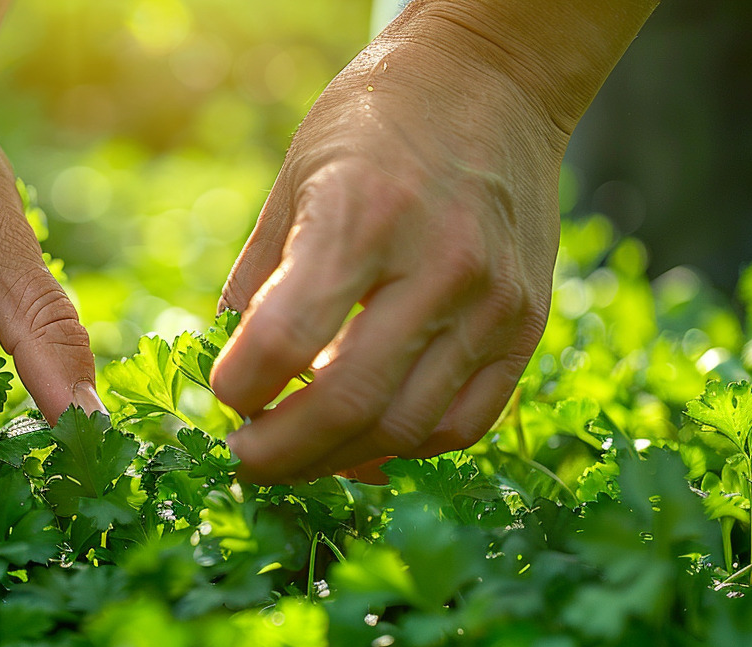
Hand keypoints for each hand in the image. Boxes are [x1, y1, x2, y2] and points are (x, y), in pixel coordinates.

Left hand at [209, 15, 569, 483]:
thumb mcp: (295, 178)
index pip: (283, 338)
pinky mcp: (526, 325)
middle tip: (245, 461)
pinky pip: (464, 423)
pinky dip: (406, 447)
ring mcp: (492, 301)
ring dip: (338, 460)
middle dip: (279, 454)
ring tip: (300, 454)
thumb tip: (232, 375)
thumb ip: (259, 280)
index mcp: (360, 213)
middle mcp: (437, 263)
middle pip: (348, 403)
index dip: (239, 388)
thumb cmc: (377, 124)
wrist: (496, 81)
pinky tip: (367, 439)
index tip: (224, 396)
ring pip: (407, 430)